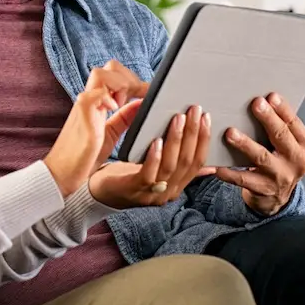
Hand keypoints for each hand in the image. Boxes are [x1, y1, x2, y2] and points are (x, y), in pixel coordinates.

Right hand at [43, 61, 148, 195]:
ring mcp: (84, 105)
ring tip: (123, 105)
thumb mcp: (111, 133)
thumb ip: (125, 118)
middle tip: (139, 97)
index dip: (133, 79)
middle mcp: (90, 99)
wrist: (63, 174)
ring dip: (119, 84)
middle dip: (129, 78)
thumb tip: (142, 103)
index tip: (149, 93)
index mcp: (97, 101)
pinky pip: (93, 95)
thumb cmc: (84, 156)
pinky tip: (115, 109)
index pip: (115, 74)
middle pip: (109, 67)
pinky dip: (107, 97)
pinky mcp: (82, 117)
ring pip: (100, 74)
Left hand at [88, 105, 213, 208]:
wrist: (98, 191)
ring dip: (176, 140)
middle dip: (193, 134)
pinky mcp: (133, 190)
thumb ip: (178, 163)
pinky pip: (148, 174)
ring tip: (178, 119)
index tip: (206, 117)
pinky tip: (156, 140)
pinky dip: (154, 156)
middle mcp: (168, 192)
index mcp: (176, 185)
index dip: (204, 139)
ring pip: (170, 166)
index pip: (198, 162)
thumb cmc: (128, 175)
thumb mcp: (157, 168)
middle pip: (187, 162)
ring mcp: (151, 194)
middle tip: (194, 111)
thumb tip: (206, 157)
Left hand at [210, 93, 304, 216]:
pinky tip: (218, 167)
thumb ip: (280, 125)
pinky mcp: (264, 189)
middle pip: (281, 137)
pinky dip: (230, 173)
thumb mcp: (288, 144)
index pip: (293, 124)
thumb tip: (262, 99)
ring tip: (230, 133)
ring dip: (245, 144)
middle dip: (268, 119)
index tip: (271, 96)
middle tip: (256, 104)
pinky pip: (244, 180)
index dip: (283, 109)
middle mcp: (297, 161)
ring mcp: (281, 177)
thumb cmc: (279, 159)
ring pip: (261, 157)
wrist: (278, 195)